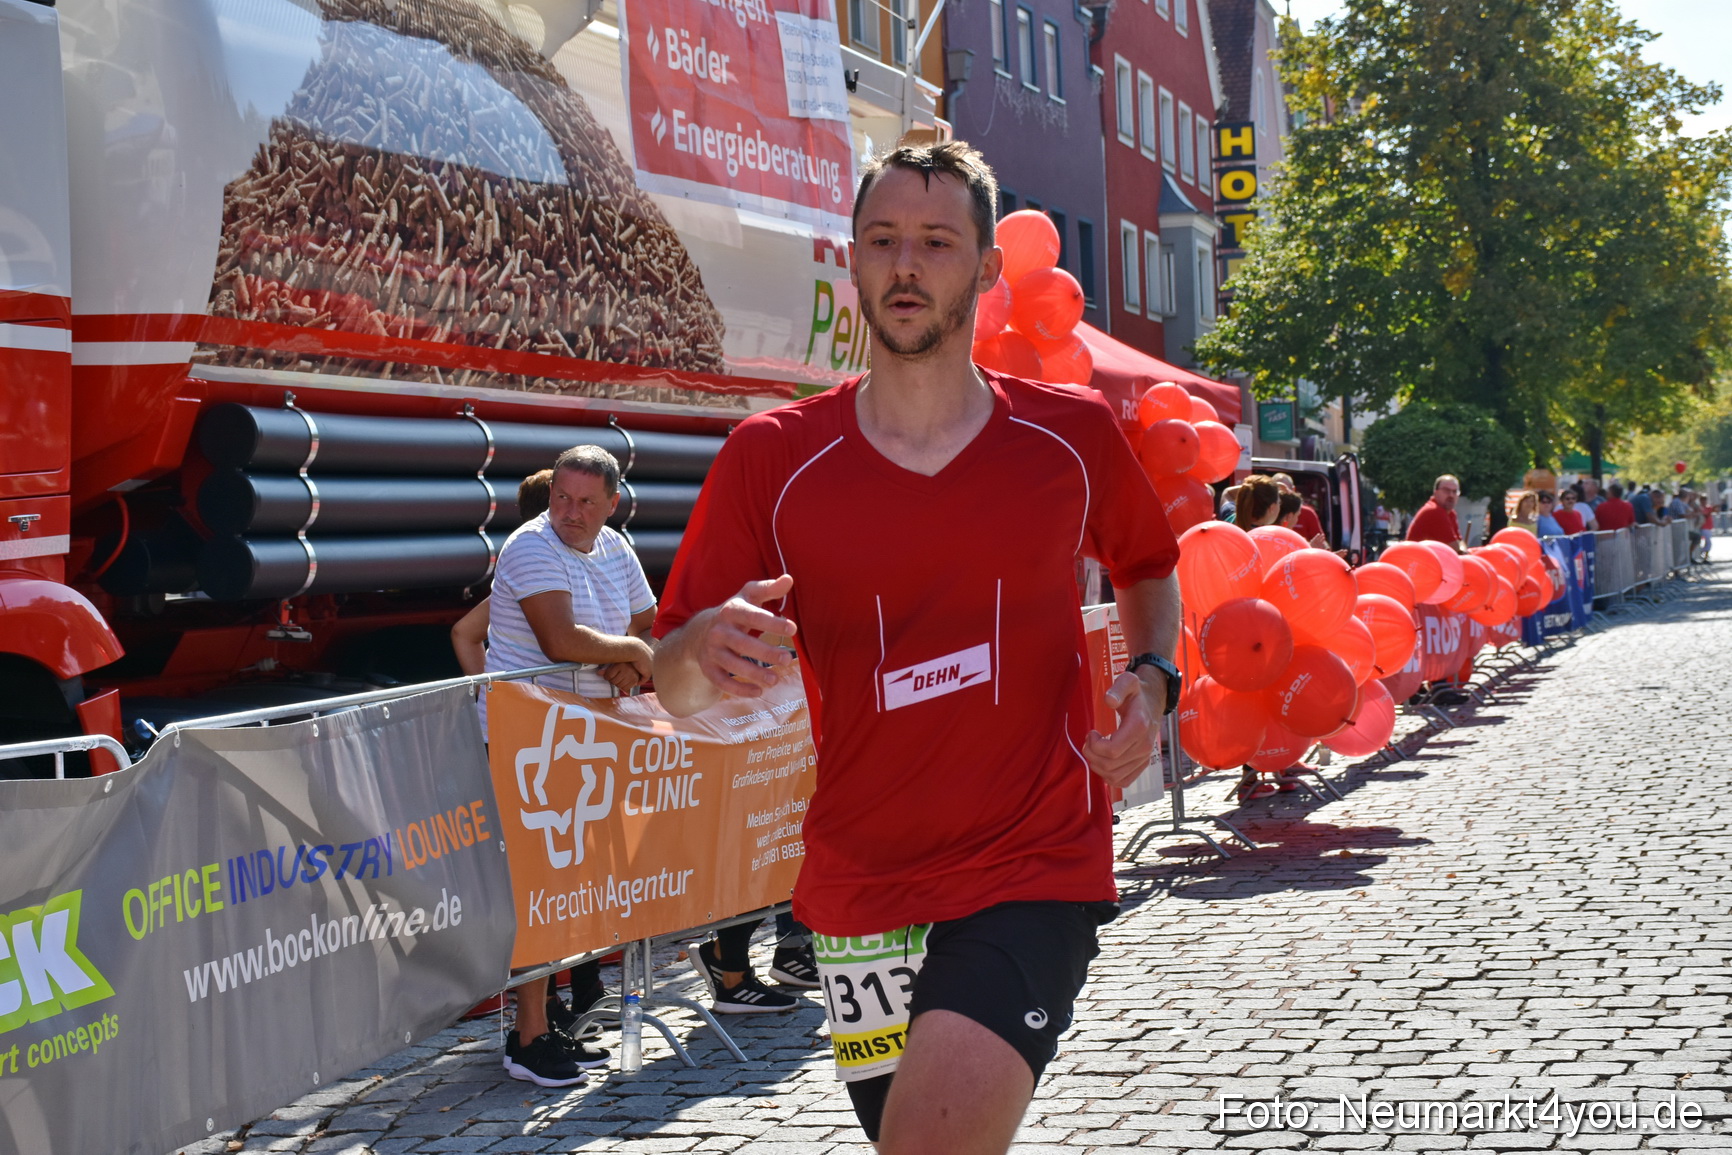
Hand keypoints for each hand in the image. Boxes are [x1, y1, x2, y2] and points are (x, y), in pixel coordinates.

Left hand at [598, 661, 643, 691]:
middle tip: (613, 678)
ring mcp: (631, 676)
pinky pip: (625, 688)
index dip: (606, 677)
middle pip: (614, 682)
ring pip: (619, 686)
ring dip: (617, 684)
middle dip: (612, 681)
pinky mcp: (635, 681)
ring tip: (618, 680)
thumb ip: (606, 669)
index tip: (607, 676)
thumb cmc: (622, 664)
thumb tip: (598, 673)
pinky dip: (622, 687)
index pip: (609, 676)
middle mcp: (627, 670)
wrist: (635, 665)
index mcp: (620, 665)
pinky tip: (623, 683)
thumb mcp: (614, 664)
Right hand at [696, 575, 798, 697]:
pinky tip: (759, 691)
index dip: (771, 623)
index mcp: (730, 611)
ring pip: (732, 665)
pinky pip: (722, 682)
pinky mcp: (709, 669)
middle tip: (787, 659)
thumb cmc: (734, 613)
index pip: (752, 616)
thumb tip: (789, 579)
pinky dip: (739, 689)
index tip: (793, 629)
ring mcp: (712, 651)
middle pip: (742, 643)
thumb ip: (769, 589)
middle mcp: (718, 631)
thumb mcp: (748, 597)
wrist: (699, 632)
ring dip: (754, 674)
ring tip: (775, 679)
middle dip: (765, 652)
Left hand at [1083, 670, 1161, 788]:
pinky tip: (1103, 761)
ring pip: (1114, 776)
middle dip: (1092, 754)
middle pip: (1110, 765)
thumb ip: (1118, 689)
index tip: (1092, 732)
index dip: (1095, 745)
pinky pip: (1123, 781)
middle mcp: (1144, 746)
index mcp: (1139, 727)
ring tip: (1095, 750)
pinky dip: (1108, 776)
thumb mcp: (1128, 682)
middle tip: (1089, 741)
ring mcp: (1144, 758)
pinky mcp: (1141, 765)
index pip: (1113, 750)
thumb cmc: (1136, 694)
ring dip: (1097, 766)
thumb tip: (1109, 700)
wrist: (1152, 704)